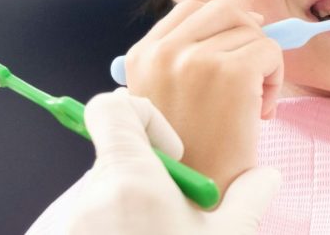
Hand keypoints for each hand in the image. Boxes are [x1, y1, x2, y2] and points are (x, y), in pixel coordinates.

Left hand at [65, 89, 280, 234]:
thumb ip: (248, 198)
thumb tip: (267, 175)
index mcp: (128, 178)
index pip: (113, 107)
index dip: (145, 119)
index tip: (172, 159)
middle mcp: (86, 196)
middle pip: (114, 163)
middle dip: (146, 185)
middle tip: (175, 224)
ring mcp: (62, 224)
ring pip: (98, 201)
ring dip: (127, 218)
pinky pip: (80, 227)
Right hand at [123, 0, 283, 191]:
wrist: (194, 194)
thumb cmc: (189, 151)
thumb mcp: (169, 94)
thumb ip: (189, 56)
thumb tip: (248, 17)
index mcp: (143, 55)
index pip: (191, 9)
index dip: (224, 23)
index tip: (238, 50)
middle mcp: (165, 52)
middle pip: (224, 10)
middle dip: (246, 35)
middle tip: (253, 73)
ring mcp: (197, 60)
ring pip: (252, 32)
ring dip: (263, 63)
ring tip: (254, 103)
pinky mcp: (232, 73)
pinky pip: (270, 50)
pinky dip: (276, 77)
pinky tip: (263, 110)